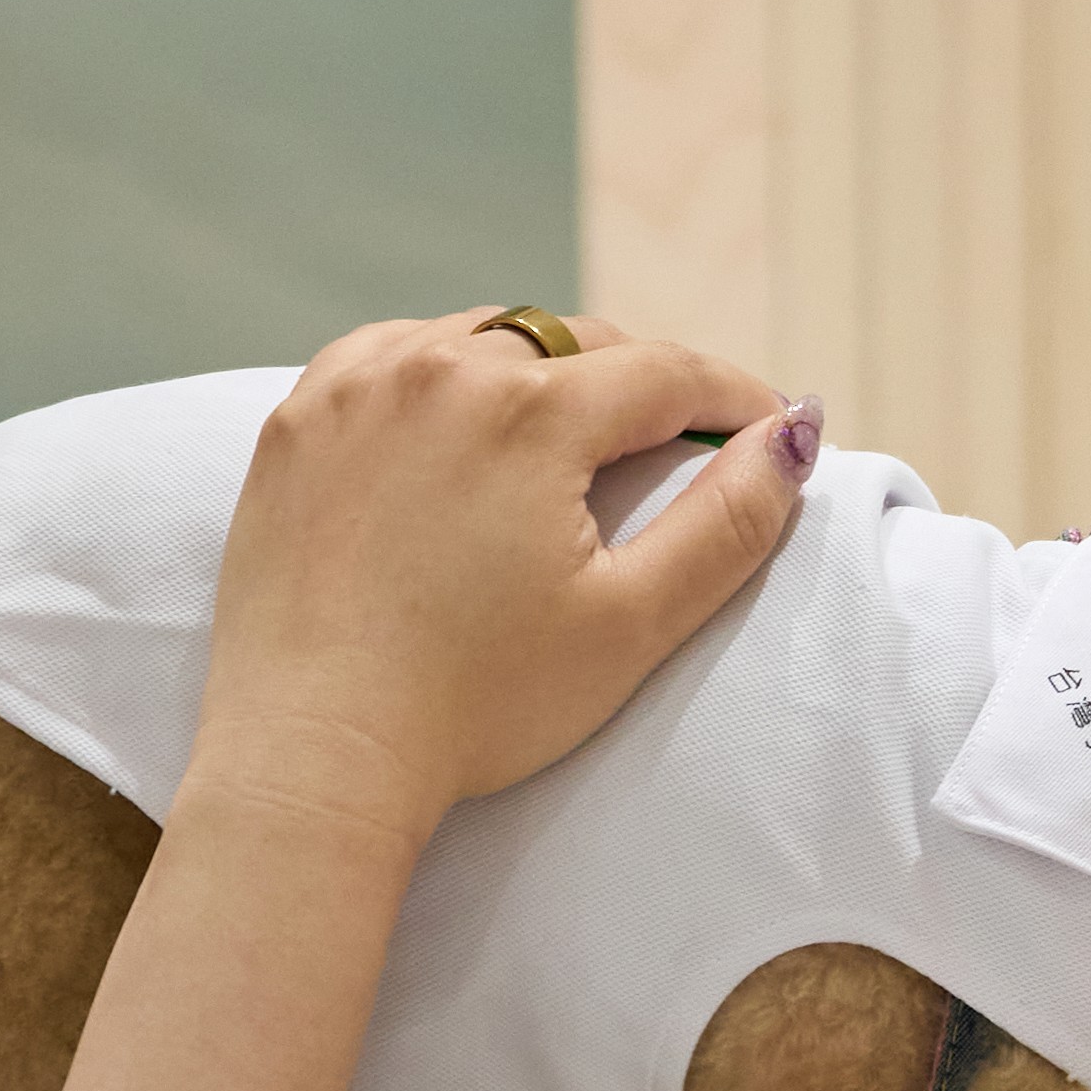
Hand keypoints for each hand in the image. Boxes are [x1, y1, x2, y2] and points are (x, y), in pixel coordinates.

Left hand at [189, 315, 819, 846]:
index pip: (665, 372)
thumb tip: (792, 435)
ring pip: (484, 335)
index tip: (769, 427)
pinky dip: (442, 374)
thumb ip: (728, 522)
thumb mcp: (631, 624)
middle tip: (679, 442)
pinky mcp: (297, 421)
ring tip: (572, 436)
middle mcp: (438, 370)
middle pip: (577, 341)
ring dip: (541, 371)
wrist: (311, 755)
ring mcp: (355, 388)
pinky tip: (461, 427)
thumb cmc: (477, 706)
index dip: (731, 397)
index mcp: (529, 411)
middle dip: (642, 383)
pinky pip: (391, 357)